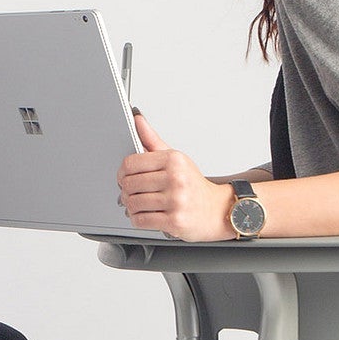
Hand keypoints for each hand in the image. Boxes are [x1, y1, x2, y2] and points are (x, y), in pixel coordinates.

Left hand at [117, 113, 232, 239]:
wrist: (216, 209)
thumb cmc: (193, 184)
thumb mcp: (175, 159)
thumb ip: (152, 140)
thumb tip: (137, 119)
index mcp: (174, 160)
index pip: (131, 163)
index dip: (122, 173)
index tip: (124, 177)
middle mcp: (176, 178)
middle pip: (129, 184)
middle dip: (125, 191)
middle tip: (130, 193)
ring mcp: (176, 200)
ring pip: (133, 203)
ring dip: (131, 207)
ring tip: (138, 205)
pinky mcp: (174, 220)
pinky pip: (141, 220)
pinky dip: (138, 219)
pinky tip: (145, 215)